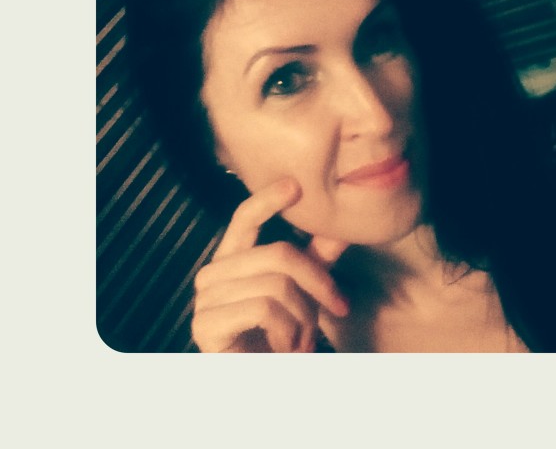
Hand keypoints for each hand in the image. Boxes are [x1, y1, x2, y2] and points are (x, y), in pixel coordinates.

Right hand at [191, 179, 349, 352]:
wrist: (260, 383)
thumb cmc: (280, 338)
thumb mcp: (303, 293)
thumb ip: (315, 260)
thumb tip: (338, 228)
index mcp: (233, 261)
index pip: (244, 219)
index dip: (267, 200)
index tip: (295, 185)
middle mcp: (213, 274)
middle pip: (279, 254)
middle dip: (319, 284)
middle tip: (336, 309)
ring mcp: (205, 299)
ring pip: (277, 285)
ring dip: (305, 317)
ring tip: (303, 340)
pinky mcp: (205, 325)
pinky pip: (264, 310)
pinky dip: (288, 333)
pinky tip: (282, 349)